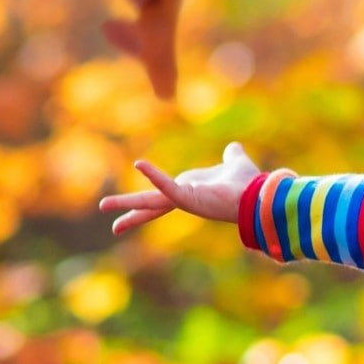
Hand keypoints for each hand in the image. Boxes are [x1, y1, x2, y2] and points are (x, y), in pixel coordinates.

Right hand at [98, 141, 261, 233]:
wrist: (259, 194)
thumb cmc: (249, 184)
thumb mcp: (236, 163)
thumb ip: (232, 155)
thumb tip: (233, 148)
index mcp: (190, 189)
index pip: (162, 196)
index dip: (146, 201)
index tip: (129, 211)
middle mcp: (185, 197)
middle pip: (151, 205)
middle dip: (130, 211)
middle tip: (107, 215)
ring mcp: (185, 200)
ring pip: (151, 202)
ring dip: (128, 203)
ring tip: (104, 205)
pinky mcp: (190, 199)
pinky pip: (168, 187)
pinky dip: (155, 176)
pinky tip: (140, 165)